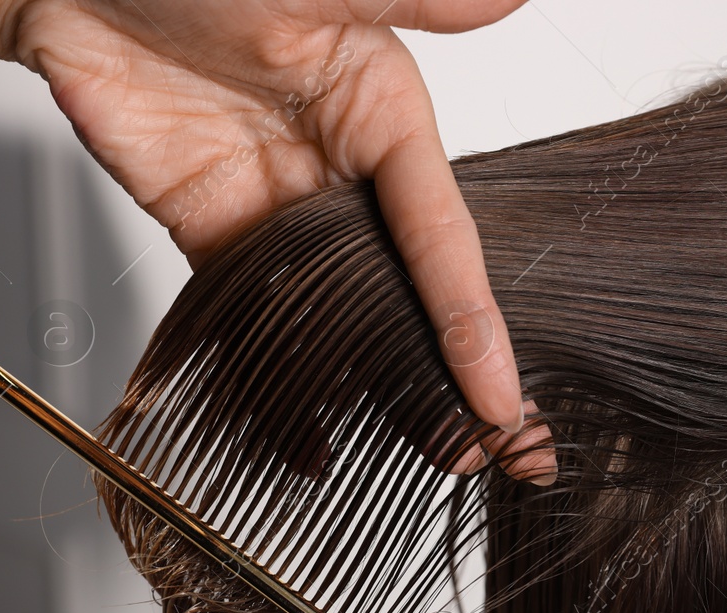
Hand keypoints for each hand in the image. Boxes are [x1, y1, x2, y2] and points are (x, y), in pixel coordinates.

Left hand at [0, 0, 550, 479]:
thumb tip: (507, 0)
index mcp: (385, 112)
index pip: (443, 237)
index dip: (474, 324)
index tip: (500, 397)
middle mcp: (345, 169)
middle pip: (405, 289)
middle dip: (444, 374)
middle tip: (476, 449)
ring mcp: (282, 207)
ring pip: (342, 314)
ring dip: (374, 385)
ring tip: (413, 453)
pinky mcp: (218, 231)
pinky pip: (258, 312)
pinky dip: (279, 373)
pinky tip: (307, 429)